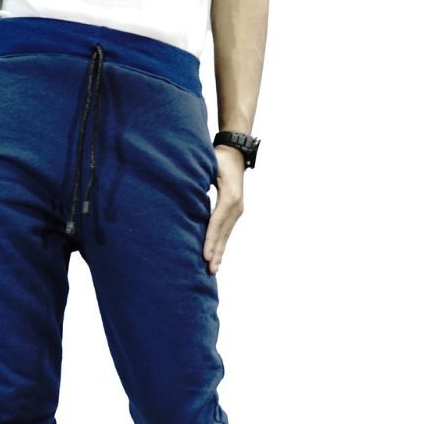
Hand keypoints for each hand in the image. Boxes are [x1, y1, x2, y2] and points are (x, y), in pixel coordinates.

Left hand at [202, 145, 244, 274]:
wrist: (235, 152)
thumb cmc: (218, 157)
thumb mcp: (209, 165)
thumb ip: (198, 180)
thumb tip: (185, 194)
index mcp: (229, 196)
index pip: (217, 222)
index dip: (210, 240)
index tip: (204, 256)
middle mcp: (236, 206)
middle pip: (223, 233)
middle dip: (216, 252)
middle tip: (209, 271)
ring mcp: (237, 209)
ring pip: (226, 235)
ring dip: (219, 252)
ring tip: (213, 269)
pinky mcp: (235, 211)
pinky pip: (227, 230)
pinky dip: (221, 244)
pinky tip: (217, 256)